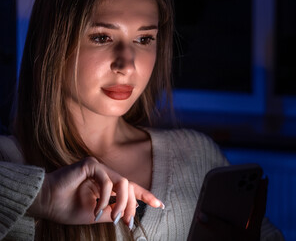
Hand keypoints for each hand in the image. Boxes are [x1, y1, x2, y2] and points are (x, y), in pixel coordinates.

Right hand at [28, 157, 163, 226]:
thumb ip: (113, 211)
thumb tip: (132, 210)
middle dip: (132, 205)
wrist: (45, 204)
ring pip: (123, 183)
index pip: (130, 189)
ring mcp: (99, 167)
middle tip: (129, 222)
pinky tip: (98, 210)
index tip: (160, 205)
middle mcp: (105, 174)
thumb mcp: (95, 214)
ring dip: (122, 203)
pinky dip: (106, 197)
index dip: (146, 196)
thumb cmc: (66, 208)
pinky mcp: (91, 164)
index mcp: (107, 185)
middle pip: (129, 187)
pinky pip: (108, 181)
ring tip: (116, 218)